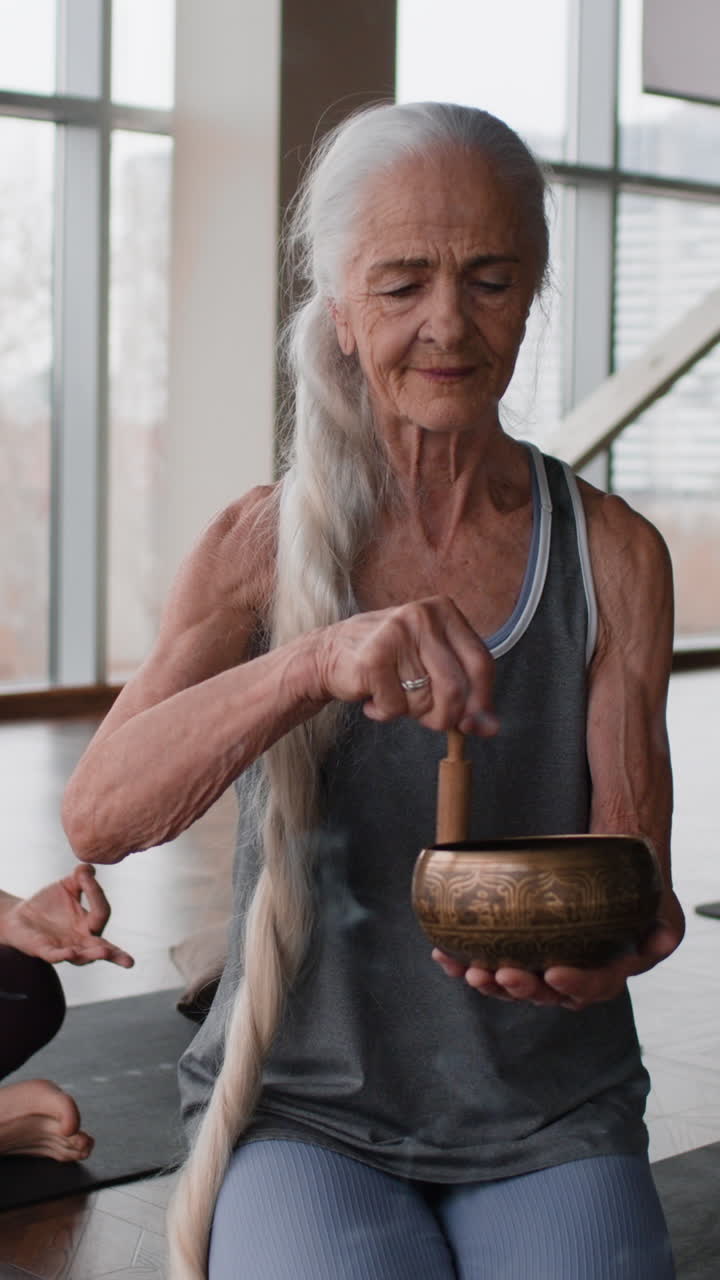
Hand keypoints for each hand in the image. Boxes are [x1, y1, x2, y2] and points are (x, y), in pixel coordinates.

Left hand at [3, 865, 134, 966]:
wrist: (19, 916)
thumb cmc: (48, 903)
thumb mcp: (67, 886)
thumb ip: (80, 877)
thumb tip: (89, 868)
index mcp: (88, 924)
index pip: (101, 912)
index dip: (96, 893)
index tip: (85, 876)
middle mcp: (80, 940)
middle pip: (102, 949)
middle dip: (116, 955)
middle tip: (129, 961)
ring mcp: (64, 947)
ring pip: (82, 956)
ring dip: (93, 955)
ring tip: (105, 953)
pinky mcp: (45, 951)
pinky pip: (55, 956)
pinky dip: (63, 955)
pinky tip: (70, 952)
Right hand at [313, 595, 497, 733]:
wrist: (327, 654)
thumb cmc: (387, 659)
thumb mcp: (431, 663)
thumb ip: (465, 690)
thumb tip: (490, 728)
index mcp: (443, 611)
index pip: (481, 662)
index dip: (481, 701)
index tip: (475, 724)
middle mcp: (422, 616)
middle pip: (455, 688)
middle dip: (443, 716)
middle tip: (427, 718)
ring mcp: (396, 634)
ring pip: (424, 701)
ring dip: (408, 712)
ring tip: (392, 693)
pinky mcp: (373, 658)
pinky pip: (395, 707)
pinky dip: (384, 713)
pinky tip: (373, 695)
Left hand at [433, 889, 684, 1010]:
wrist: (607, 876)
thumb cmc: (634, 895)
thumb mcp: (659, 910)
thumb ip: (661, 927)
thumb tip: (659, 940)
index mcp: (605, 973)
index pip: (591, 987)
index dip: (574, 985)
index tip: (555, 971)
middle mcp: (569, 977)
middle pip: (544, 993)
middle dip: (520, 986)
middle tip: (502, 971)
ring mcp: (538, 967)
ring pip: (511, 984)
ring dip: (487, 980)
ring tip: (469, 968)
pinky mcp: (514, 953)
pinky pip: (487, 963)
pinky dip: (464, 962)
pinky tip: (443, 954)